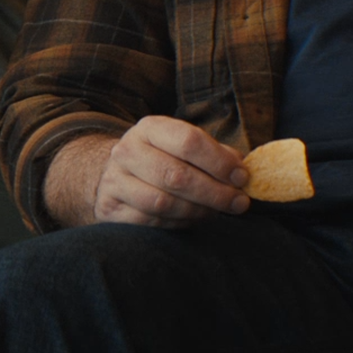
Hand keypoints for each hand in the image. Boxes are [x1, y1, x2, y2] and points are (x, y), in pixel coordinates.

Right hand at [93, 117, 250, 227]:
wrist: (118, 175)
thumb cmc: (162, 159)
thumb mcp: (184, 147)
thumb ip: (214, 154)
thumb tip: (241, 169)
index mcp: (150, 128)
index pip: (188, 141)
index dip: (219, 162)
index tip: (242, 177)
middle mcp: (127, 150)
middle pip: (177, 175)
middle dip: (215, 192)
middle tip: (239, 203)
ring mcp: (115, 180)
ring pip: (163, 202)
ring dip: (198, 211)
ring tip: (215, 212)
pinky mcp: (110, 208)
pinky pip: (151, 222)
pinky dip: (178, 223)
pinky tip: (192, 218)